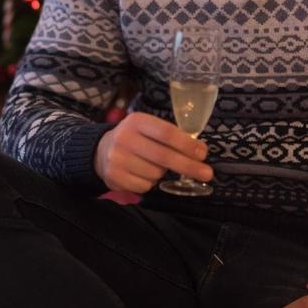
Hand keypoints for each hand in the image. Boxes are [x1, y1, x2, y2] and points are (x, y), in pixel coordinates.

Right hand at [94, 111, 212, 193]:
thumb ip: (170, 136)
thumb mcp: (148, 129)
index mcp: (137, 121)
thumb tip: (199, 151)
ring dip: (162, 173)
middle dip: (188, 166)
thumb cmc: (135, 139)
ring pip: (155, 173)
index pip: (166, 133)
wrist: (101, 151)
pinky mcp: (114, 176)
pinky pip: (145, 186)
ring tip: (153, 165)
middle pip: (164, 156)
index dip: (187, 144)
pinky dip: (150, 182)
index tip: (203, 153)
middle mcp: (125, 138)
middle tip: (207, 174)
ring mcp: (117, 158)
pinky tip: (142, 173)